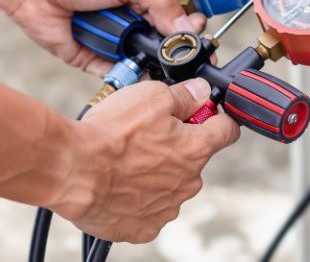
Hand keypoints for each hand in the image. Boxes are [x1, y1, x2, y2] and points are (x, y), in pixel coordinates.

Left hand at [0, 0, 204, 75]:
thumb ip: (160, 1)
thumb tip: (188, 26)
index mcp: (147, 3)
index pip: (180, 21)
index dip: (192, 32)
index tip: (200, 42)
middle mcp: (135, 25)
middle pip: (166, 47)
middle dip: (176, 54)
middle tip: (185, 60)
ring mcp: (117, 44)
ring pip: (145, 64)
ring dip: (153, 67)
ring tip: (163, 69)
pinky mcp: (96, 61)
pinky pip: (119, 75)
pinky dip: (128, 77)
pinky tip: (139, 77)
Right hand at [51, 78, 238, 242]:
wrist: (73, 170)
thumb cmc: (112, 133)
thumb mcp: (154, 96)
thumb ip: (185, 94)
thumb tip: (202, 91)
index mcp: (197, 149)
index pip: (228, 130)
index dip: (217, 117)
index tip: (206, 113)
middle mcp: (189, 181)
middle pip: (195, 157)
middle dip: (179, 144)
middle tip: (149, 133)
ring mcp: (167, 207)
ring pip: (172, 183)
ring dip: (158, 171)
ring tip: (128, 159)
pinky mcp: (144, 227)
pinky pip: (150, 208)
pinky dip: (139, 196)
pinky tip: (120, 183)